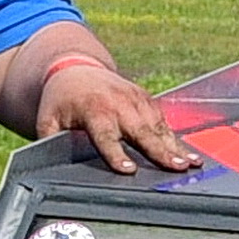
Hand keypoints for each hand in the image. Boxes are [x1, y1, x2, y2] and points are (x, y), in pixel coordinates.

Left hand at [34, 60, 197, 175]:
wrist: (75, 69)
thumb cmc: (60, 102)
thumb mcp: (47, 120)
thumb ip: (50, 141)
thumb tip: (47, 165)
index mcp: (93, 110)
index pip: (106, 136)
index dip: (116, 154)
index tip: (128, 169)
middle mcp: (118, 104)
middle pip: (142, 132)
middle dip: (160, 150)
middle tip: (177, 168)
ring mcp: (136, 100)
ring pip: (158, 127)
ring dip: (175, 146)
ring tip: (190, 164)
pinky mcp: (146, 100)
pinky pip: (164, 121)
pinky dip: (176, 138)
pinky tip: (189, 155)